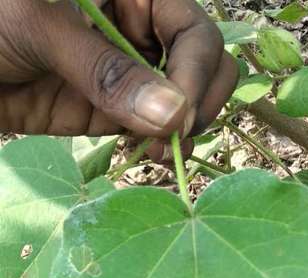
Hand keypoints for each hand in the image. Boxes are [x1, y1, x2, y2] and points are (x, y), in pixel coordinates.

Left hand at [0, 0, 236, 150]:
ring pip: (181, 101)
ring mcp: (125, 74)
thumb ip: (107, 71)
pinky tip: (149, 155)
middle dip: (199, 99)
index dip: (195, 71)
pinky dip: (158, 144)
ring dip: (183, 129)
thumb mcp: (43, 28)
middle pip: (201, 64)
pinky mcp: (107, 112)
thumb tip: (173, 117)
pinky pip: (149, 128)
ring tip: (161, 152)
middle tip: (178, 135)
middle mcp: (136, 30)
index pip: (191, 29)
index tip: (179, 116)